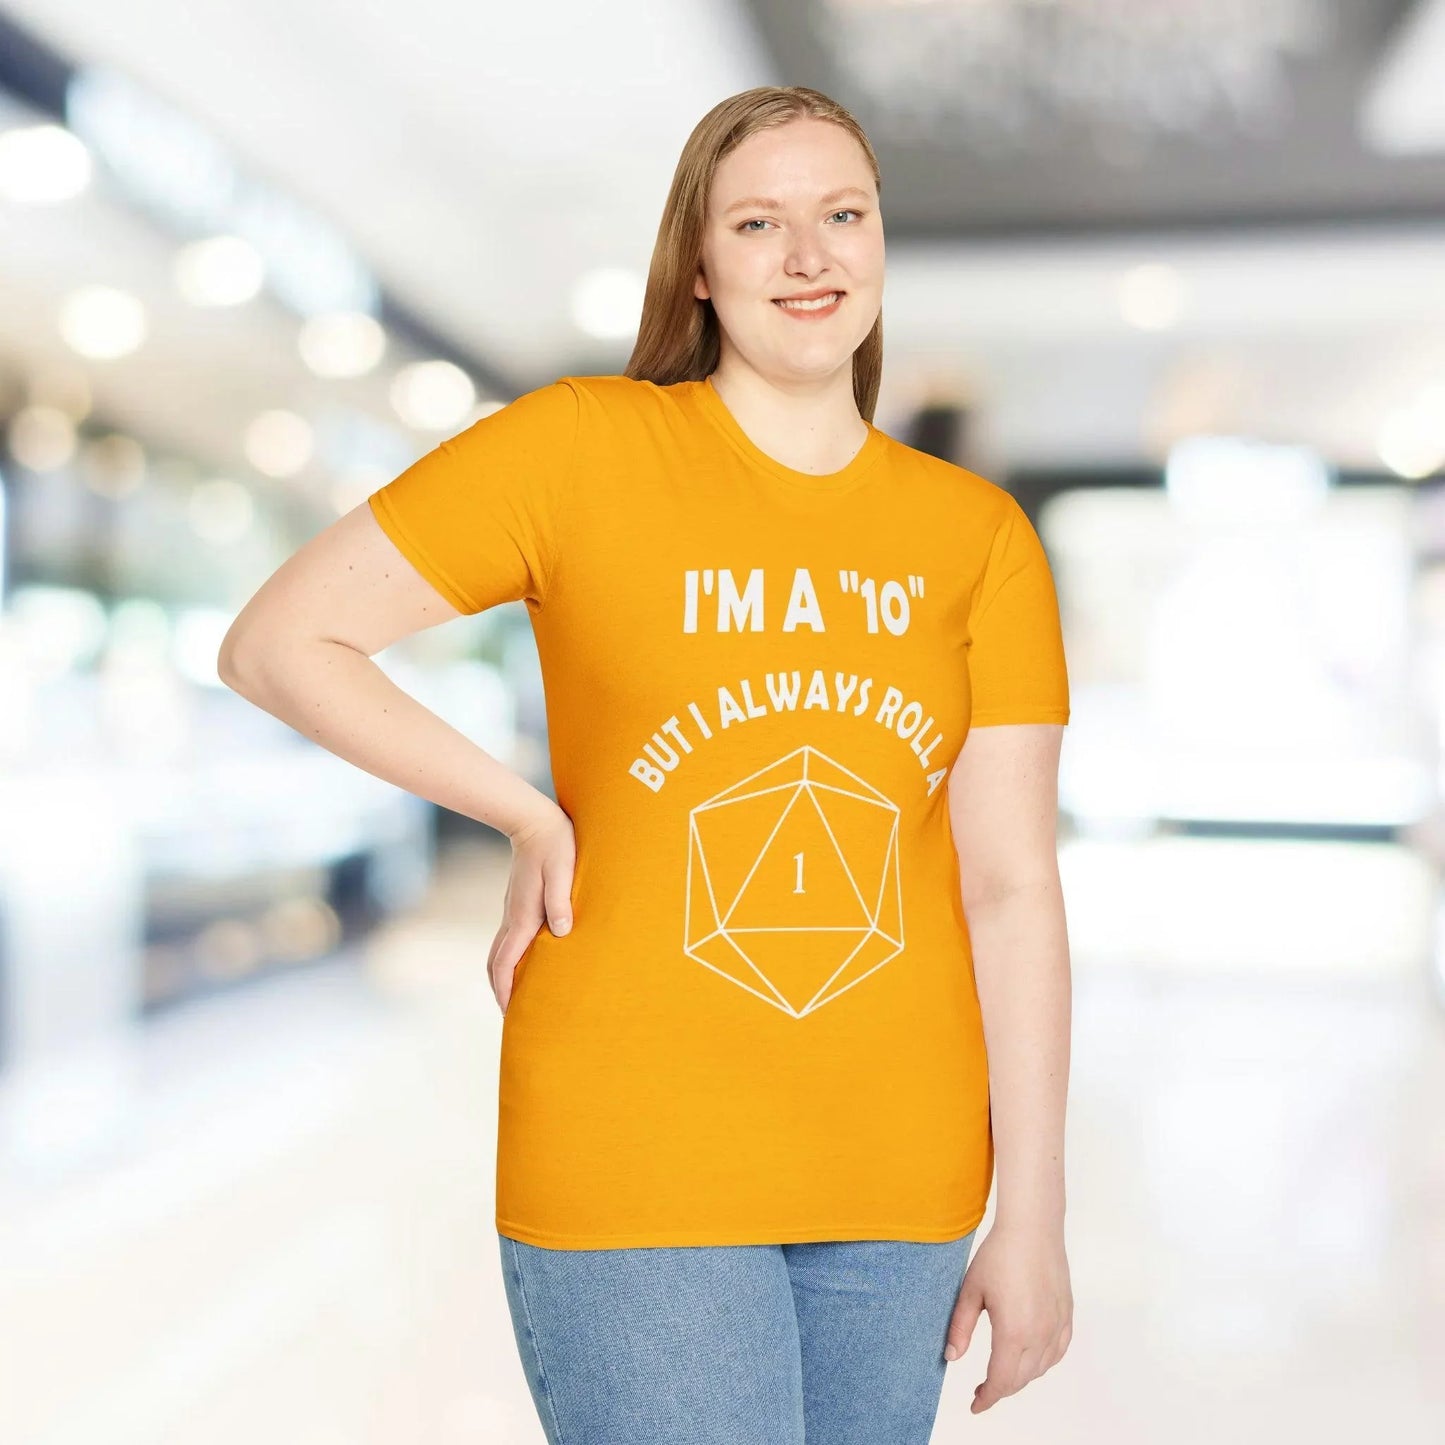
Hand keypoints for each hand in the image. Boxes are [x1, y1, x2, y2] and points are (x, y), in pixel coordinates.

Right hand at [488, 799, 575, 1015]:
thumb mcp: (562, 871)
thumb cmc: (555, 845)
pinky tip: (525, 964)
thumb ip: (560, 901)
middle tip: (510, 1014)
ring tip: (516, 996)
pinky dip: (509, 959)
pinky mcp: (518, 904)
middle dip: (499, 989)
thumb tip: (561, 932)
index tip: (508, 1012)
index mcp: (523, 915)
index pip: (506, 961)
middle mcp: (513, 917)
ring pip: (499, 951)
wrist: (534, 821)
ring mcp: (513, 910)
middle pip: (495, 962)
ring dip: (503, 975)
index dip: (505, 988)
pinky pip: (509, 939)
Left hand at [943, 1216, 1072, 1412]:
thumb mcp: (971, 1290)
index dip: (987, 1398)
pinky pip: (1057, 1352)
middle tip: (982, 1390)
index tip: (975, 1405)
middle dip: (1000, 1389)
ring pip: (1040, 1368)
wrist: (1032, 1228)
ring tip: (1001, 1373)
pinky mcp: (1066, 1316)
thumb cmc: (999, 1255)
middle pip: (1020, 1379)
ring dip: (1020, 1377)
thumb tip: (951, 1357)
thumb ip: (960, 1327)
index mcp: (1013, 1332)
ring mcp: (1056, 1326)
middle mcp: (1039, 1334)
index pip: (1001, 1381)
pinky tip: (1031, 1358)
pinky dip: (1043, 1363)